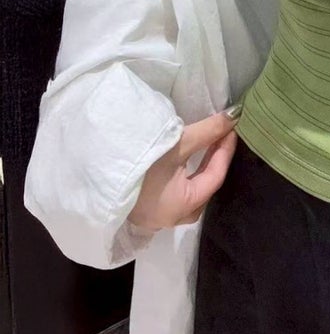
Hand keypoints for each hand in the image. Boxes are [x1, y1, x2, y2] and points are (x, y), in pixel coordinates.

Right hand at [126, 107, 241, 230]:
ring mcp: (154, 216)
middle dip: (215, 165)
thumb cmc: (140, 160)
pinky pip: (173, 196)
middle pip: (204, 191)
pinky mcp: (141, 208)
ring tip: (205, 150)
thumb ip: (208, 131)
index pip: (215, 176)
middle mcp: (169, 218)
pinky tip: (183, 166)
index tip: (232, 127)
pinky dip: (184, 180)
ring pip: (189, 196)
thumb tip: (235, 115)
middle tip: (221, 138)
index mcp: (181, 207)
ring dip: (199, 174)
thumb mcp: (177, 143)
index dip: (226, 150)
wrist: (90, 169)